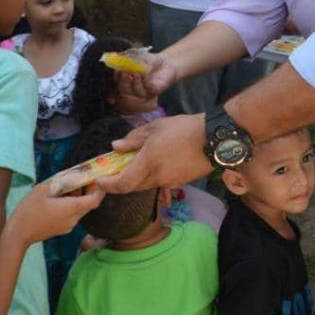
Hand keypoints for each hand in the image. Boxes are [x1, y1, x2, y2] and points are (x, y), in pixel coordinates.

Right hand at [9, 181, 104, 244]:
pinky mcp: (63, 229)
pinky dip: (72, 205)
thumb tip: (75, 174)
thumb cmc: (29, 210)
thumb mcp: (43, 189)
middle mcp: (74, 219)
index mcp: (71, 208)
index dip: (99, 189)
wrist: (18, 234)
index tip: (97, 178)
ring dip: (79, 197)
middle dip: (89, 190)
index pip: (95, 200)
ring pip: (81, 209)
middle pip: (89, 204)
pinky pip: (73, 215)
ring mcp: (69, 226)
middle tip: (82, 178)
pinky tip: (59, 198)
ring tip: (67, 186)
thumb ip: (61, 180)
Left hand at [96, 114, 213, 192]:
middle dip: (122, 181)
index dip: (108, 185)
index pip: (122, 184)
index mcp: (148, 163)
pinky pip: (160, 182)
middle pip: (133, 187)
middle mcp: (157, 177)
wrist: (214, 139)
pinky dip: (153, 176)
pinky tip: (159, 162)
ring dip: (138, 178)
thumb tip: (116, 146)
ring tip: (139, 162)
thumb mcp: (155, 127)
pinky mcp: (180, 183)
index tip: (100, 181)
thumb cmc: (183, 129)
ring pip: (147, 185)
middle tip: (116, 170)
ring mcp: (170, 182)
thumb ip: (133, 139)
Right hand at [116, 50, 178, 100]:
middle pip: (124, 90)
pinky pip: (147, 89)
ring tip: (136, 71)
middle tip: (124, 71)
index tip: (116, 69)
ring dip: (134, 81)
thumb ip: (128, 58)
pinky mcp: (154, 92)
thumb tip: (118, 58)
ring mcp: (144, 92)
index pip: (117, 82)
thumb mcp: (137, 57)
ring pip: (135, 91)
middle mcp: (133, 89)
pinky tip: (144, 72)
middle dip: (123, 81)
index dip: (116, 77)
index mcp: (126, 81)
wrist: (166, 63)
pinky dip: (144, 81)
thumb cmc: (150, 61)